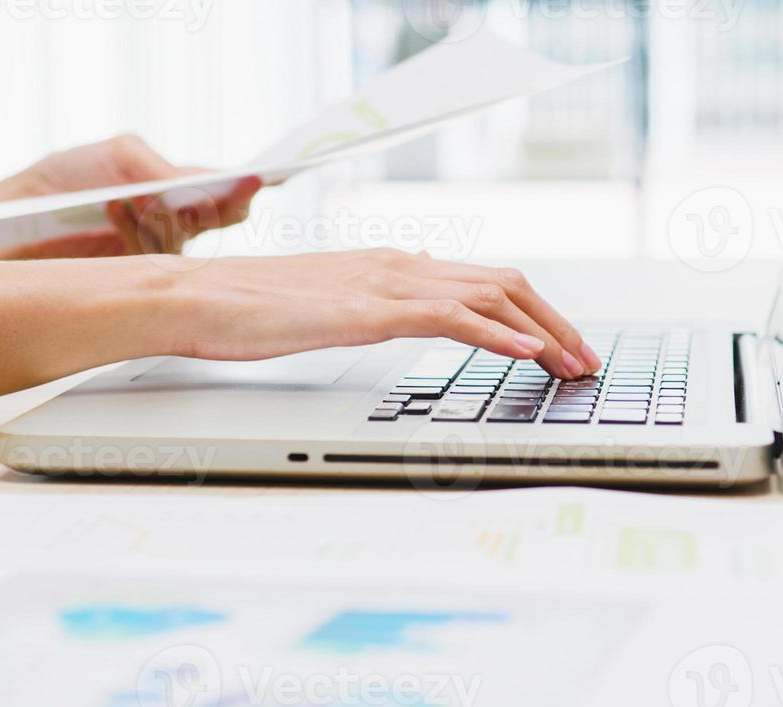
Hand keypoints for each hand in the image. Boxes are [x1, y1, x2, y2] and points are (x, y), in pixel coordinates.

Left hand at [0, 134, 260, 259]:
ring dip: (163, 214)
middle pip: (220, 217)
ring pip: (188, 238)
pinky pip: (156, 260)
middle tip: (210, 194)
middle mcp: (173, 222)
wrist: (8, 226)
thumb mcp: (115, 155)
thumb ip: (154, 165)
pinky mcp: (135, 278)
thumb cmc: (56, 185)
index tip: (263, 178)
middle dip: (221, 203)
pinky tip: (114, 212)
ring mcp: (156, 252)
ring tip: (126, 195)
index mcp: (175, 189)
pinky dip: (137, 230)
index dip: (247, 184)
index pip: (224, 188)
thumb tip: (186, 184)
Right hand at [145, 249, 602, 379]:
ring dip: (542, 331)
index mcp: (389, 266)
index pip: (482, 281)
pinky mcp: (367, 311)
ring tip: (572, 364)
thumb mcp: (323, 310)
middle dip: (555, 322)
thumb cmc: (246, 309)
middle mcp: (397, 266)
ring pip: (489, 296)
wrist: (196, 298)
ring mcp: (385, 285)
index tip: (560, 345)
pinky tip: (525, 353)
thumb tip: (394, 325)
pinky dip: (497, 334)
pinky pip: (449, 319)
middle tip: (586, 360)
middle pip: (503, 283)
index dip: (533, 311)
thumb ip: (366, 311)